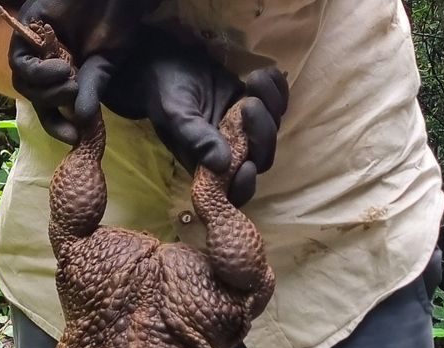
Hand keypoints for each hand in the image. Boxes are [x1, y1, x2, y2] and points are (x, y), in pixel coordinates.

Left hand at [7, 0, 154, 143]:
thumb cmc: (115, 22)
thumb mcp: (105, 63)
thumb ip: (91, 90)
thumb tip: (83, 121)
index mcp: (63, 70)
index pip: (50, 105)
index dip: (57, 124)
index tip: (73, 137)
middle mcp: (45, 59)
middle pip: (33, 96)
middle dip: (51, 107)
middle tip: (74, 96)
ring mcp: (34, 45)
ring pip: (22, 83)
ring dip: (45, 92)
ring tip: (70, 80)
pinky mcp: (27, 29)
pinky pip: (19, 62)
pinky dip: (38, 73)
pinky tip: (61, 68)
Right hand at [101, 30, 288, 205]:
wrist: (166, 62)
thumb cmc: (165, 92)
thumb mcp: (176, 115)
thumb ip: (196, 139)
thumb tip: (223, 165)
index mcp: (208, 164)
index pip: (233, 190)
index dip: (245, 185)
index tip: (247, 166)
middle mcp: (230, 151)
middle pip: (262, 157)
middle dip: (262, 133)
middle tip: (248, 104)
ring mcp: (245, 129)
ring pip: (273, 129)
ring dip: (271, 105)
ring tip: (252, 79)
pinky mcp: (255, 105)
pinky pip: (278, 103)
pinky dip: (278, 89)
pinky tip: (266, 73)